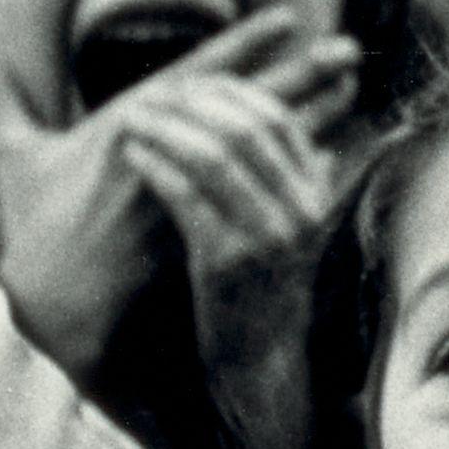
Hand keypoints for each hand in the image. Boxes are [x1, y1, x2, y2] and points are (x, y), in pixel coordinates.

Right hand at [0, 9, 349, 383]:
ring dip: (312, 115)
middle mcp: (169, 150)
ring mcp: (195, 188)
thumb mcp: (11, 155)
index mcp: (131, 125)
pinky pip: (265, 193)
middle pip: (246, 101)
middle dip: (299, 72)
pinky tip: (334, 159)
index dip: (247, 44)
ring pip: (263, 144)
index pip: (199, 73)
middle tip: (349, 48)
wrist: (54, 302)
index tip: (292, 18)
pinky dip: (297, 175)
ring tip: (354, 90)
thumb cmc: (36, 228)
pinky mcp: (206, 225)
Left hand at [112, 63, 355, 388]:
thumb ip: (295, 179)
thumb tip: (298, 125)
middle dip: (192, 104)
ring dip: (167, 128)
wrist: (259, 364)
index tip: (187, 84)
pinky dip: (157, 167)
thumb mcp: (292, 230)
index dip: (229, 93)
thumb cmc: (261, 290)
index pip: (278, 119)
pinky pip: (187, 196)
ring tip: (133, 119)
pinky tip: (133, 155)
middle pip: (246, 129)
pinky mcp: (227, 262)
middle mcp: (299, 211)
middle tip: (151, 95)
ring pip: (214, 156)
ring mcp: (266, 237)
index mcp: (315, 196)